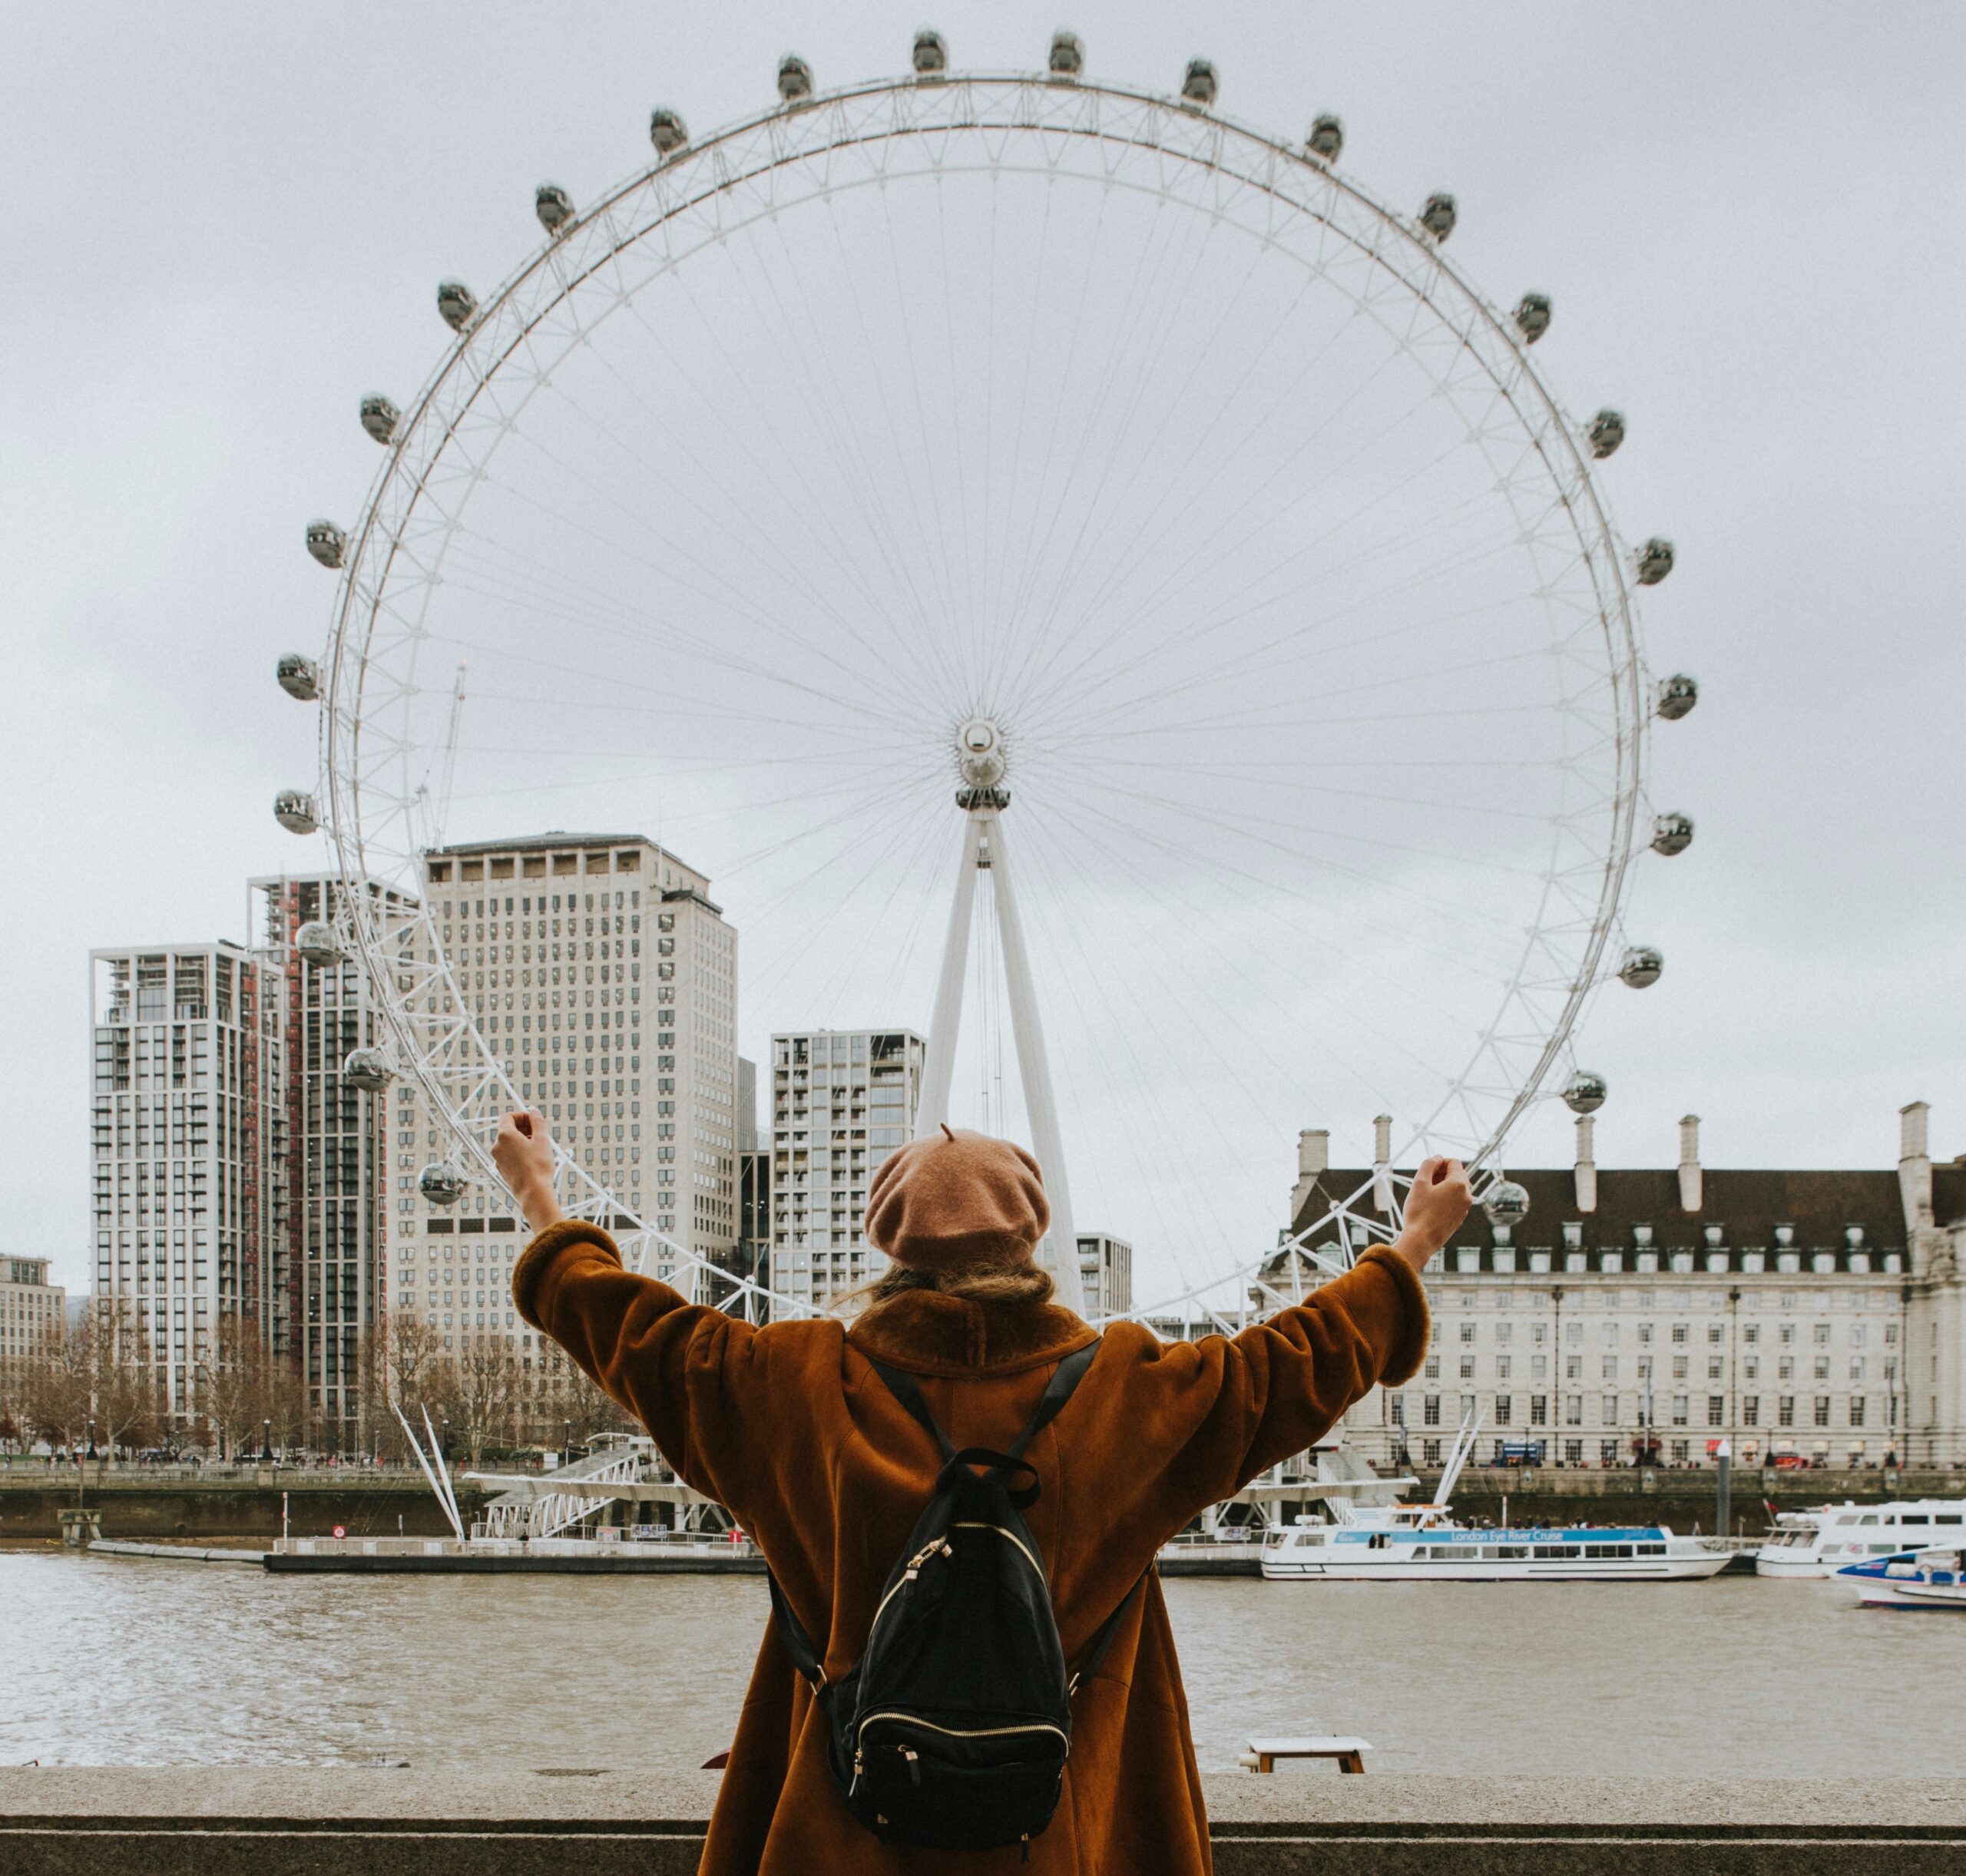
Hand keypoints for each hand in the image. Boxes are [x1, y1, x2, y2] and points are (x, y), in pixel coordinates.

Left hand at [494, 1111, 563, 1230]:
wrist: (533, 1193)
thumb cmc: (538, 1166)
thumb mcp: (542, 1140)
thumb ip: (537, 1122)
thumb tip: (534, 1111)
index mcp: (504, 1135)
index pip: (508, 1116)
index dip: (522, 1116)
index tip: (534, 1121)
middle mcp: (497, 1146)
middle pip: (508, 1128)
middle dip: (524, 1127)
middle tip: (539, 1133)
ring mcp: (497, 1158)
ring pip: (509, 1142)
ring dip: (522, 1139)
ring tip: (538, 1146)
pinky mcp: (501, 1169)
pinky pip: (508, 1153)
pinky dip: (519, 1151)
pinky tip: (533, 1158)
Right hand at [1391, 1156, 1471, 1270]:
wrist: (1421, 1241)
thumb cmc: (1418, 1212)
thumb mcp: (1419, 1183)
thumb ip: (1429, 1164)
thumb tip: (1438, 1157)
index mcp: (1459, 1184)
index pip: (1454, 1162)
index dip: (1439, 1162)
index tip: (1427, 1171)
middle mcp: (1467, 1195)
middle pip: (1458, 1174)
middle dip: (1442, 1173)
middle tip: (1425, 1181)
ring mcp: (1465, 1208)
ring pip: (1457, 1188)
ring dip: (1444, 1185)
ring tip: (1427, 1193)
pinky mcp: (1461, 1218)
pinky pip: (1456, 1200)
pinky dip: (1446, 1197)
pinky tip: (1431, 1205)